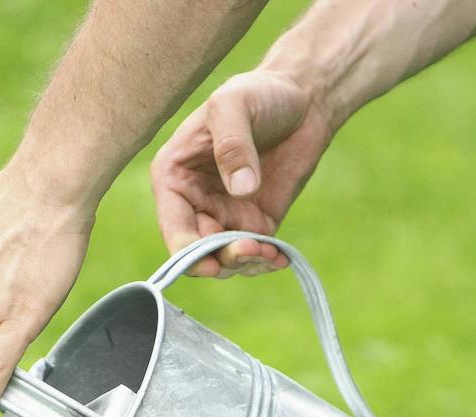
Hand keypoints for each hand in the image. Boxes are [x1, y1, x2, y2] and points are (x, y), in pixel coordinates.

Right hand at [150, 69, 335, 277]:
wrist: (303, 100)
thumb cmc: (258, 95)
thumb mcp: (234, 105)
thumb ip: (232, 144)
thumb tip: (241, 190)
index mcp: (175, 176)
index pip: (172, 225)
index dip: (186, 251)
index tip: (210, 261)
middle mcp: (195, 202)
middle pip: (197, 251)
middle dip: (220, 259)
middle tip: (252, 248)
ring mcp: (225, 216)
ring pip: (224, 259)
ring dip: (244, 263)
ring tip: (269, 251)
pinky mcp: (256, 224)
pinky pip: (254, 255)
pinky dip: (264, 262)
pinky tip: (279, 256)